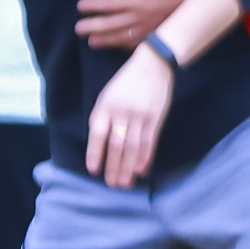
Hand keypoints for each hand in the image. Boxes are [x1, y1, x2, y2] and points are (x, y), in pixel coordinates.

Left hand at [78, 0, 199, 49]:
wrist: (204, 0)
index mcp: (138, 0)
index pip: (109, 4)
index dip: (93, 5)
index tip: (81, 6)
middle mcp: (140, 18)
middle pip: (111, 24)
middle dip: (93, 26)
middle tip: (78, 29)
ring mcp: (149, 30)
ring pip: (121, 37)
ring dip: (105, 40)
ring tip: (91, 42)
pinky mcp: (158, 36)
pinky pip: (137, 45)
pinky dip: (124, 47)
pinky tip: (117, 47)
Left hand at [86, 43, 176, 187]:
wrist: (154, 64)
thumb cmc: (127, 81)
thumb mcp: (108, 94)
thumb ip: (103, 117)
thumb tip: (100, 144)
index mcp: (106, 105)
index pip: (98, 133)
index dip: (95, 153)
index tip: (93, 170)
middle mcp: (123, 111)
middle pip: (117, 144)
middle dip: (114, 166)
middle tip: (112, 184)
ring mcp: (141, 115)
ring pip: (133, 146)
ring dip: (129, 167)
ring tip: (125, 183)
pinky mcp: (156, 118)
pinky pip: (150, 141)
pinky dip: (146, 157)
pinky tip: (142, 169)